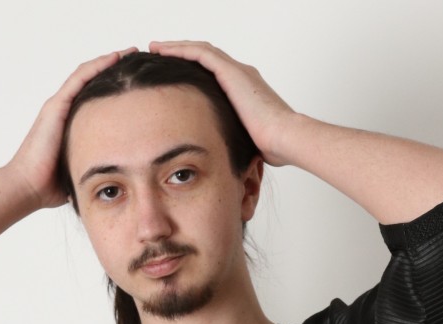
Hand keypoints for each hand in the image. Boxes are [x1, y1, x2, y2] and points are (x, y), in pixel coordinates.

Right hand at [4, 48, 137, 208]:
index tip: (135, 81)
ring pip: (86, 73)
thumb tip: (118, 176)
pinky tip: (114, 58)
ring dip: (108, 60)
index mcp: (70, 122)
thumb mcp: (82, 169)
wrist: (28, 187)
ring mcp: (58, 105)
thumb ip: (96, 164)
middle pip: (91, 79)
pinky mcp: (56, 107)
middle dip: (114, 67)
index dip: (113, 85)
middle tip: (136, 58)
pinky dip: (97, 67)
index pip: (94, 95)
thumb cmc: (52, 185)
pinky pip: (79, 79)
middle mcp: (63, 109)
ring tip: (130, 52)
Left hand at [147, 41, 297, 166]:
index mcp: (245, 90)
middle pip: (206, 58)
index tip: (176, 77)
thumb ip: (233, 138)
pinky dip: (179, 50)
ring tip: (156, 49)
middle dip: (183, 55)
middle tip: (161, 56)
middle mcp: (241, 76)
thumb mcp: (245, 141)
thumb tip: (223, 156)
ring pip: (200, 51)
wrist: (285, 137)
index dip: (194, 72)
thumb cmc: (272, 147)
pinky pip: (199, 53)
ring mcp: (236, 72)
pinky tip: (162, 51)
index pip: (215, 74)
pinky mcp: (230, 72)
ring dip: (176, 48)